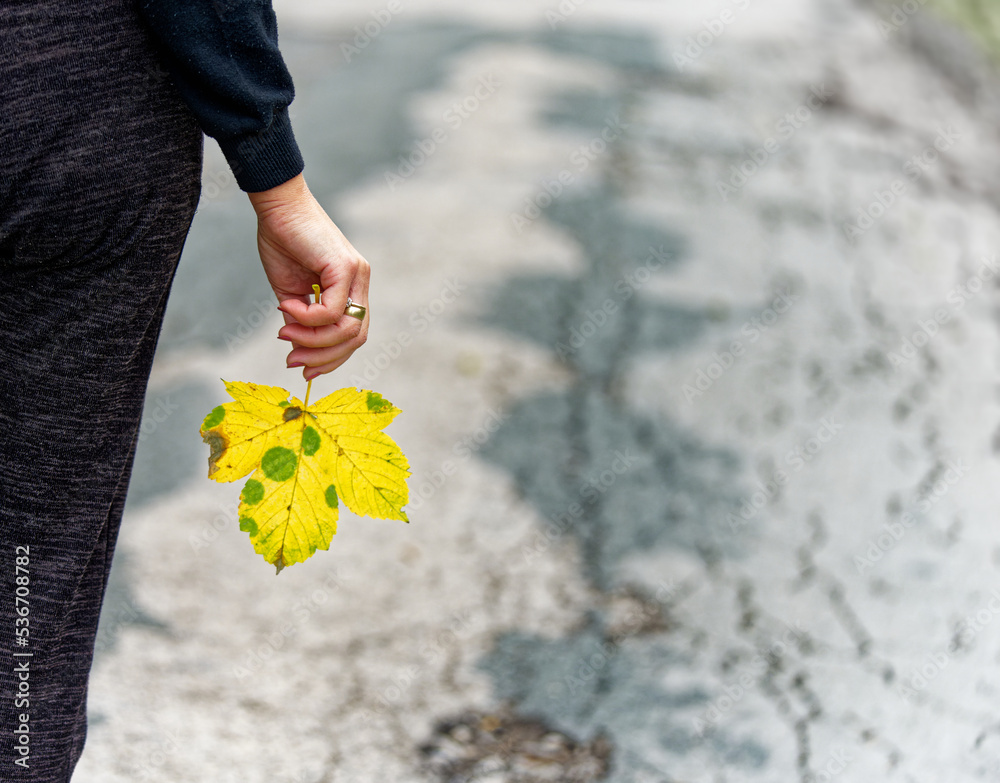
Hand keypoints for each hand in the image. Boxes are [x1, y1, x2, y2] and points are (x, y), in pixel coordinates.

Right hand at [247, 173, 369, 379]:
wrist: (277, 207)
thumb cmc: (282, 243)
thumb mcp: (291, 294)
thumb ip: (301, 323)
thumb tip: (299, 352)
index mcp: (351, 289)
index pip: (352, 336)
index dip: (330, 359)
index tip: (302, 369)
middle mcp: (360, 283)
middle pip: (355, 338)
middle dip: (323, 358)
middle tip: (292, 361)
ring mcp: (357, 275)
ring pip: (347, 330)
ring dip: (313, 341)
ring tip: (286, 334)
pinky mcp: (346, 267)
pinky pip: (332, 311)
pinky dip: (308, 319)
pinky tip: (288, 309)